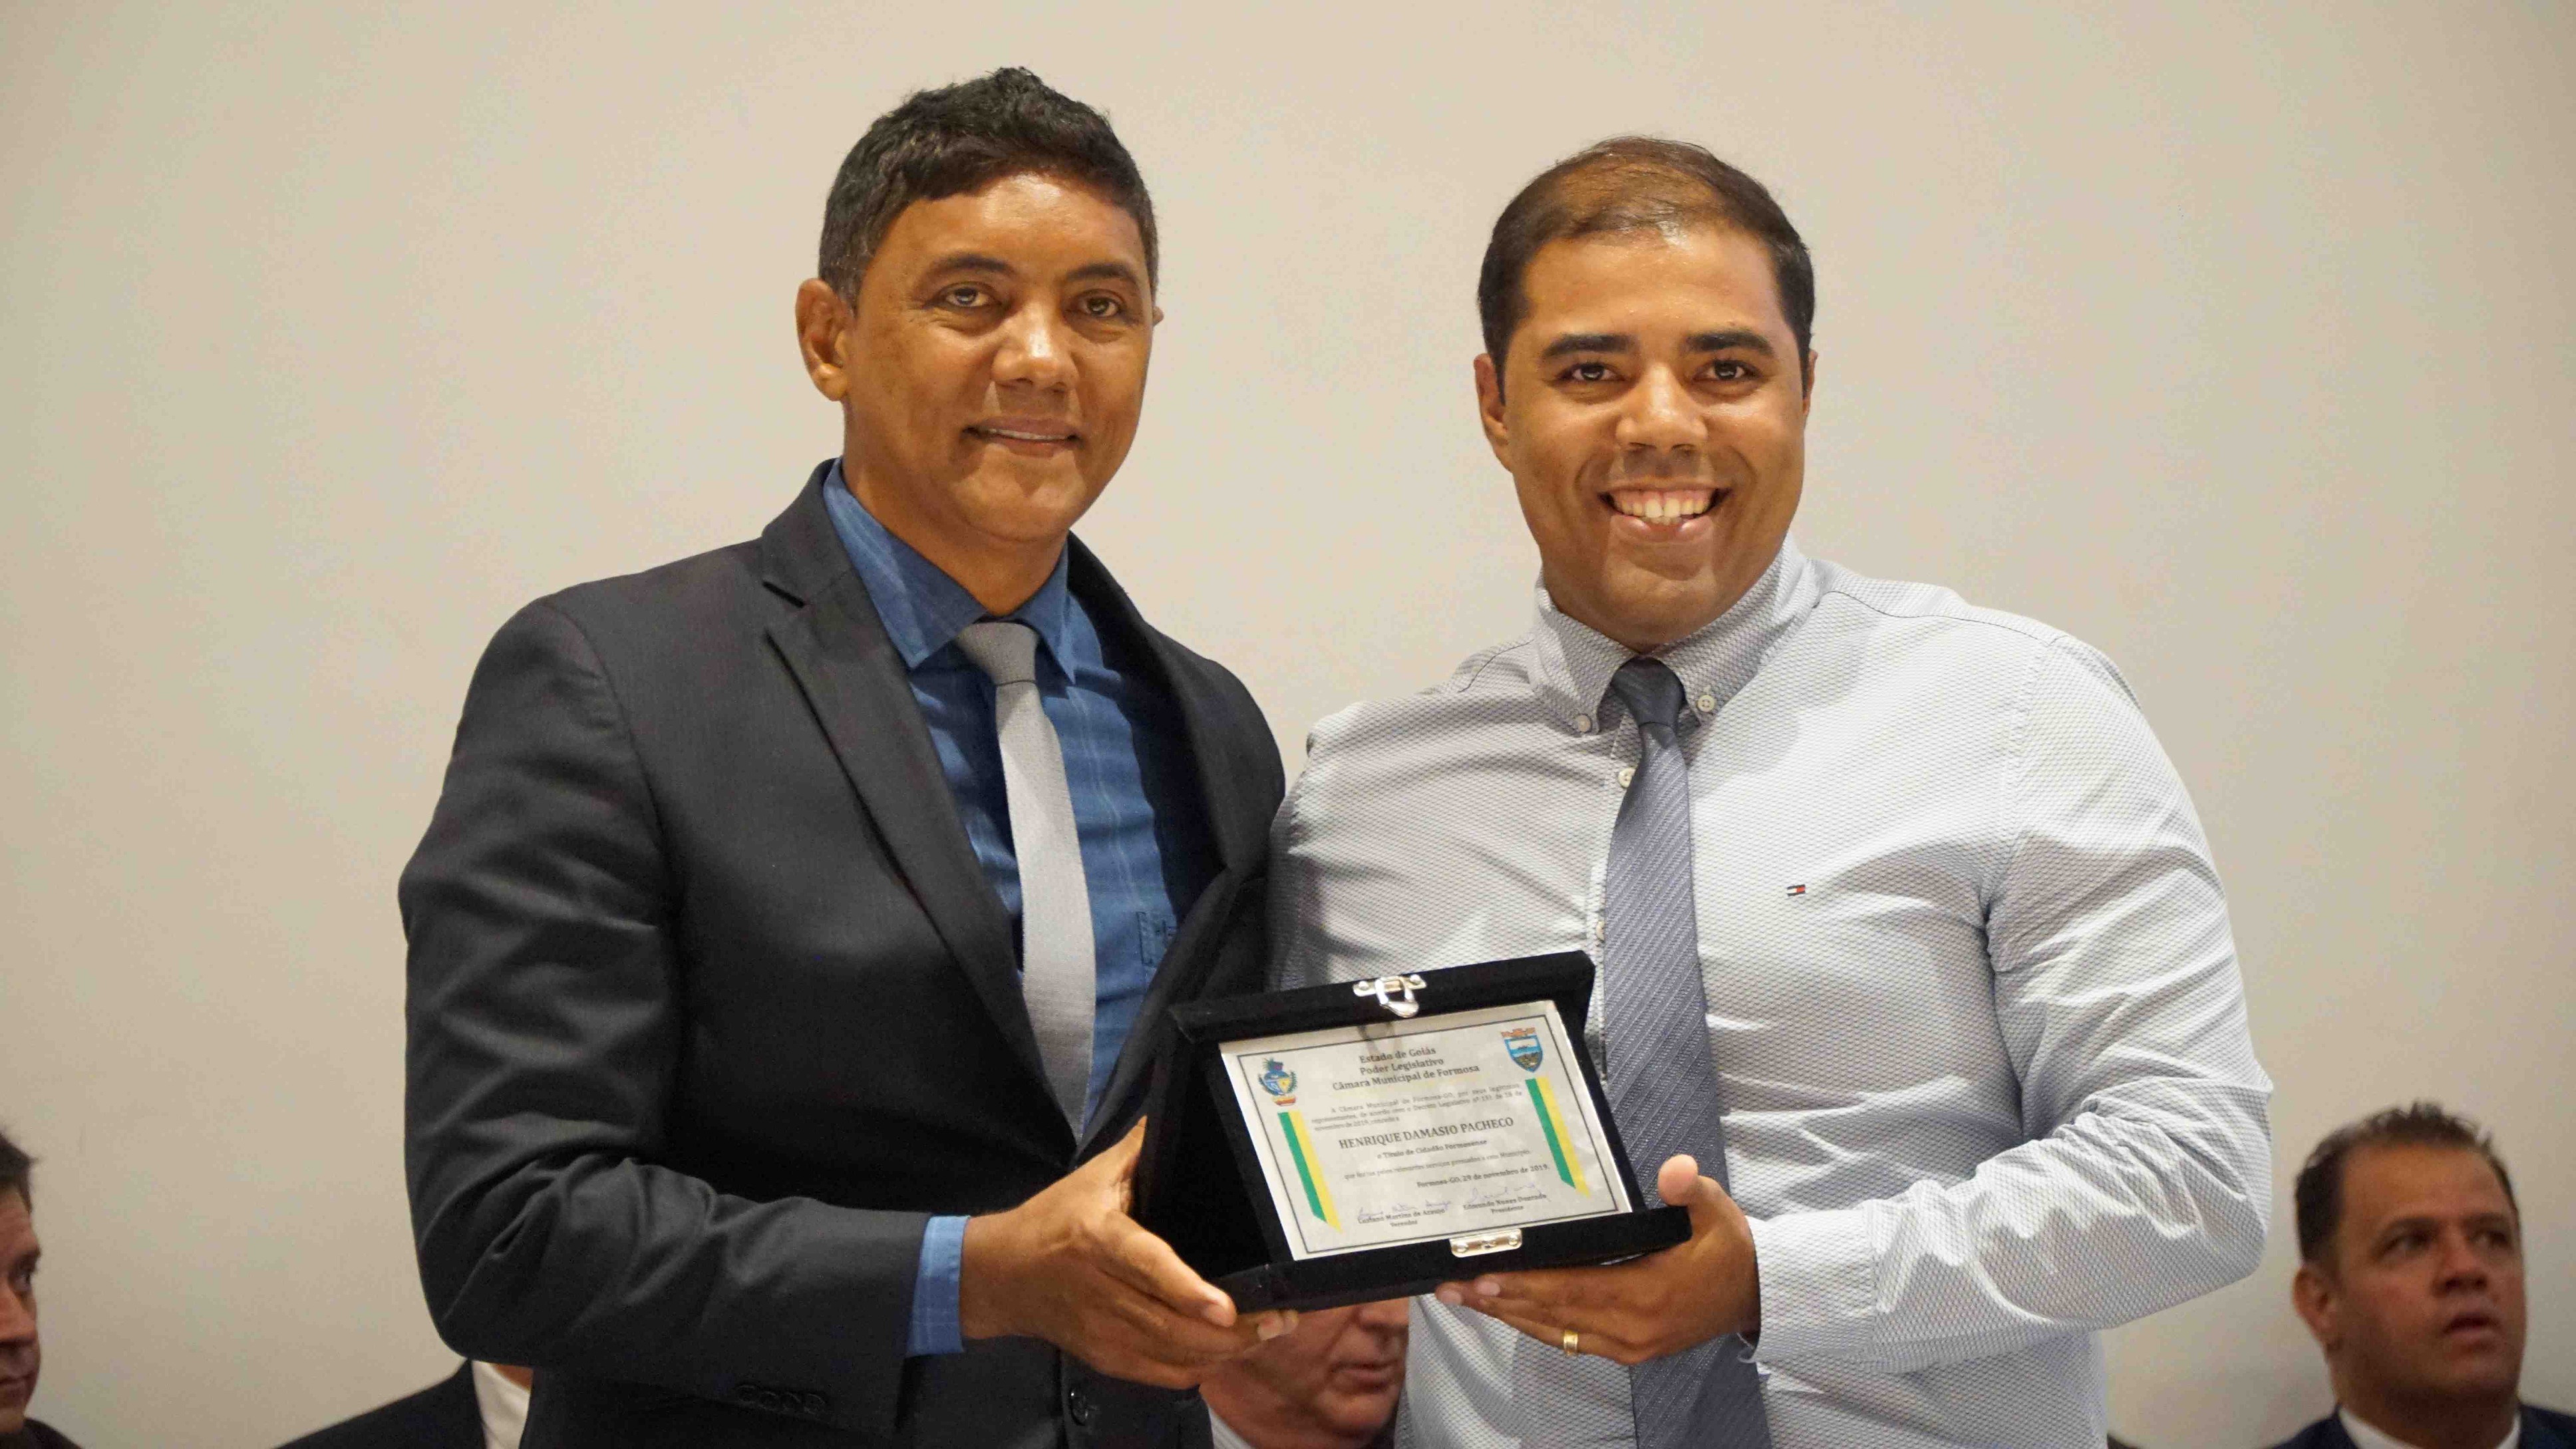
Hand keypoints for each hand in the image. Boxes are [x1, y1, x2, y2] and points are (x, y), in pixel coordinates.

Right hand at [960, 1121, 1295, 1387]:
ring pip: (1174, 1357)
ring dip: (1227, 1352)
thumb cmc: (1055, 1218)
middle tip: (1281, 1319)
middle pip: (1173, 1327)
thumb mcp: (1095, 1175)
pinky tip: (1229, 1348)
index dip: (1187, 1291)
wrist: (1002, 1275)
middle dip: (1235, 1332)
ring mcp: (1104, 1333)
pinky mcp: (1108, 1359)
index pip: (1147, 1267)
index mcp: (1099, 1239)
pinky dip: (1202, 1366)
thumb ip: (1142, 1149)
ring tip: (1268, 1332)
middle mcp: (1102, 1291)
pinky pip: (1165, 1375)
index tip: (1226, 1307)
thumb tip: (1185, 1108)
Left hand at [1433, 1155, 1756, 1365]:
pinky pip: (1568, 1340)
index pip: (1575, 1289)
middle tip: (1453, 1286)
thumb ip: (1691, 1190)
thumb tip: (1675, 1171)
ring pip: (1555, 1332)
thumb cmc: (1728, 1249)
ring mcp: (1627, 1345)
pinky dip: (1534, 1326)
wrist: (1752, 1296)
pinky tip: (1505, 1312)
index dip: (1528, 1285)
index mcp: (1649, 1293)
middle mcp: (1632, 1328)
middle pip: (1553, 1315)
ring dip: (1508, 1316)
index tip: (1485, 1276)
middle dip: (1501, 1301)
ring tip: (1464, 1298)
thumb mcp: (1716, 1211)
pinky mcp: (1626, 1350)